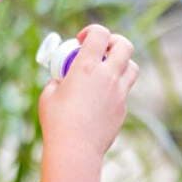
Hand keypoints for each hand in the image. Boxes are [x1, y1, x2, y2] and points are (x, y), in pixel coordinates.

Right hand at [38, 24, 137, 160]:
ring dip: (121, 64)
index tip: (81, 40)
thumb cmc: (56, 121)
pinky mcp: (123, 109)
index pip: (99, 33)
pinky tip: (99, 99)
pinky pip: (124, 91)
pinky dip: (115, 88)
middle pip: (125, 45)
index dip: (91, 31)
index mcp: (86, 66)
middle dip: (114, 42)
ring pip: (132, 68)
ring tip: (106, 72)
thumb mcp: (49, 94)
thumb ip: (58, 80)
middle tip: (101, 50)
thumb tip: (62, 77)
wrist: (75, 150)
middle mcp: (107, 76)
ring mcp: (119, 93)